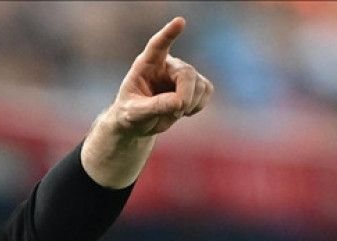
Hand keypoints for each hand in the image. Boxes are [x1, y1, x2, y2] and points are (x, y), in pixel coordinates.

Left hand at [81, 16, 213, 187]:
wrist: (138, 122)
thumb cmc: (130, 114)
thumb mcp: (135, 113)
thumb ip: (154, 106)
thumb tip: (179, 102)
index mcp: (146, 65)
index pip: (157, 46)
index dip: (168, 34)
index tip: (180, 22)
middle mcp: (166, 64)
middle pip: (186, 73)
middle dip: (185, 96)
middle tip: (177, 111)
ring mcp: (181, 73)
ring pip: (200, 84)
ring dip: (191, 102)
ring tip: (173, 111)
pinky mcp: (194, 84)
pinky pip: (207, 90)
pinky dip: (199, 105)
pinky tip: (184, 110)